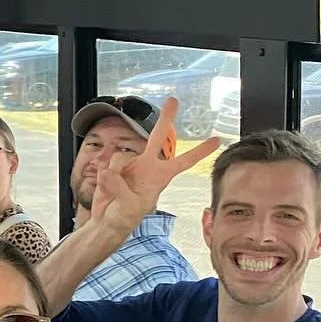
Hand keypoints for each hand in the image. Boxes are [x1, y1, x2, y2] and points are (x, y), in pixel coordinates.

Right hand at [89, 98, 220, 238]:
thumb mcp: (128, 209)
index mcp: (160, 177)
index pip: (184, 162)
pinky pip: (105, 164)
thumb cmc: (124, 218)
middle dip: (165, 118)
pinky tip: (106, 189)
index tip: (217, 140)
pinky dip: (103, 177)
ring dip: (115, 174)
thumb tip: (108, 171)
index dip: (200, 151)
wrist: (105, 221)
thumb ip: (120, 188)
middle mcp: (147, 166)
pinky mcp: (112, 167)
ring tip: (115, 193)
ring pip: (120, 157)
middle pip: (158, 137)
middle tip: (173, 100)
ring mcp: (129, 165)